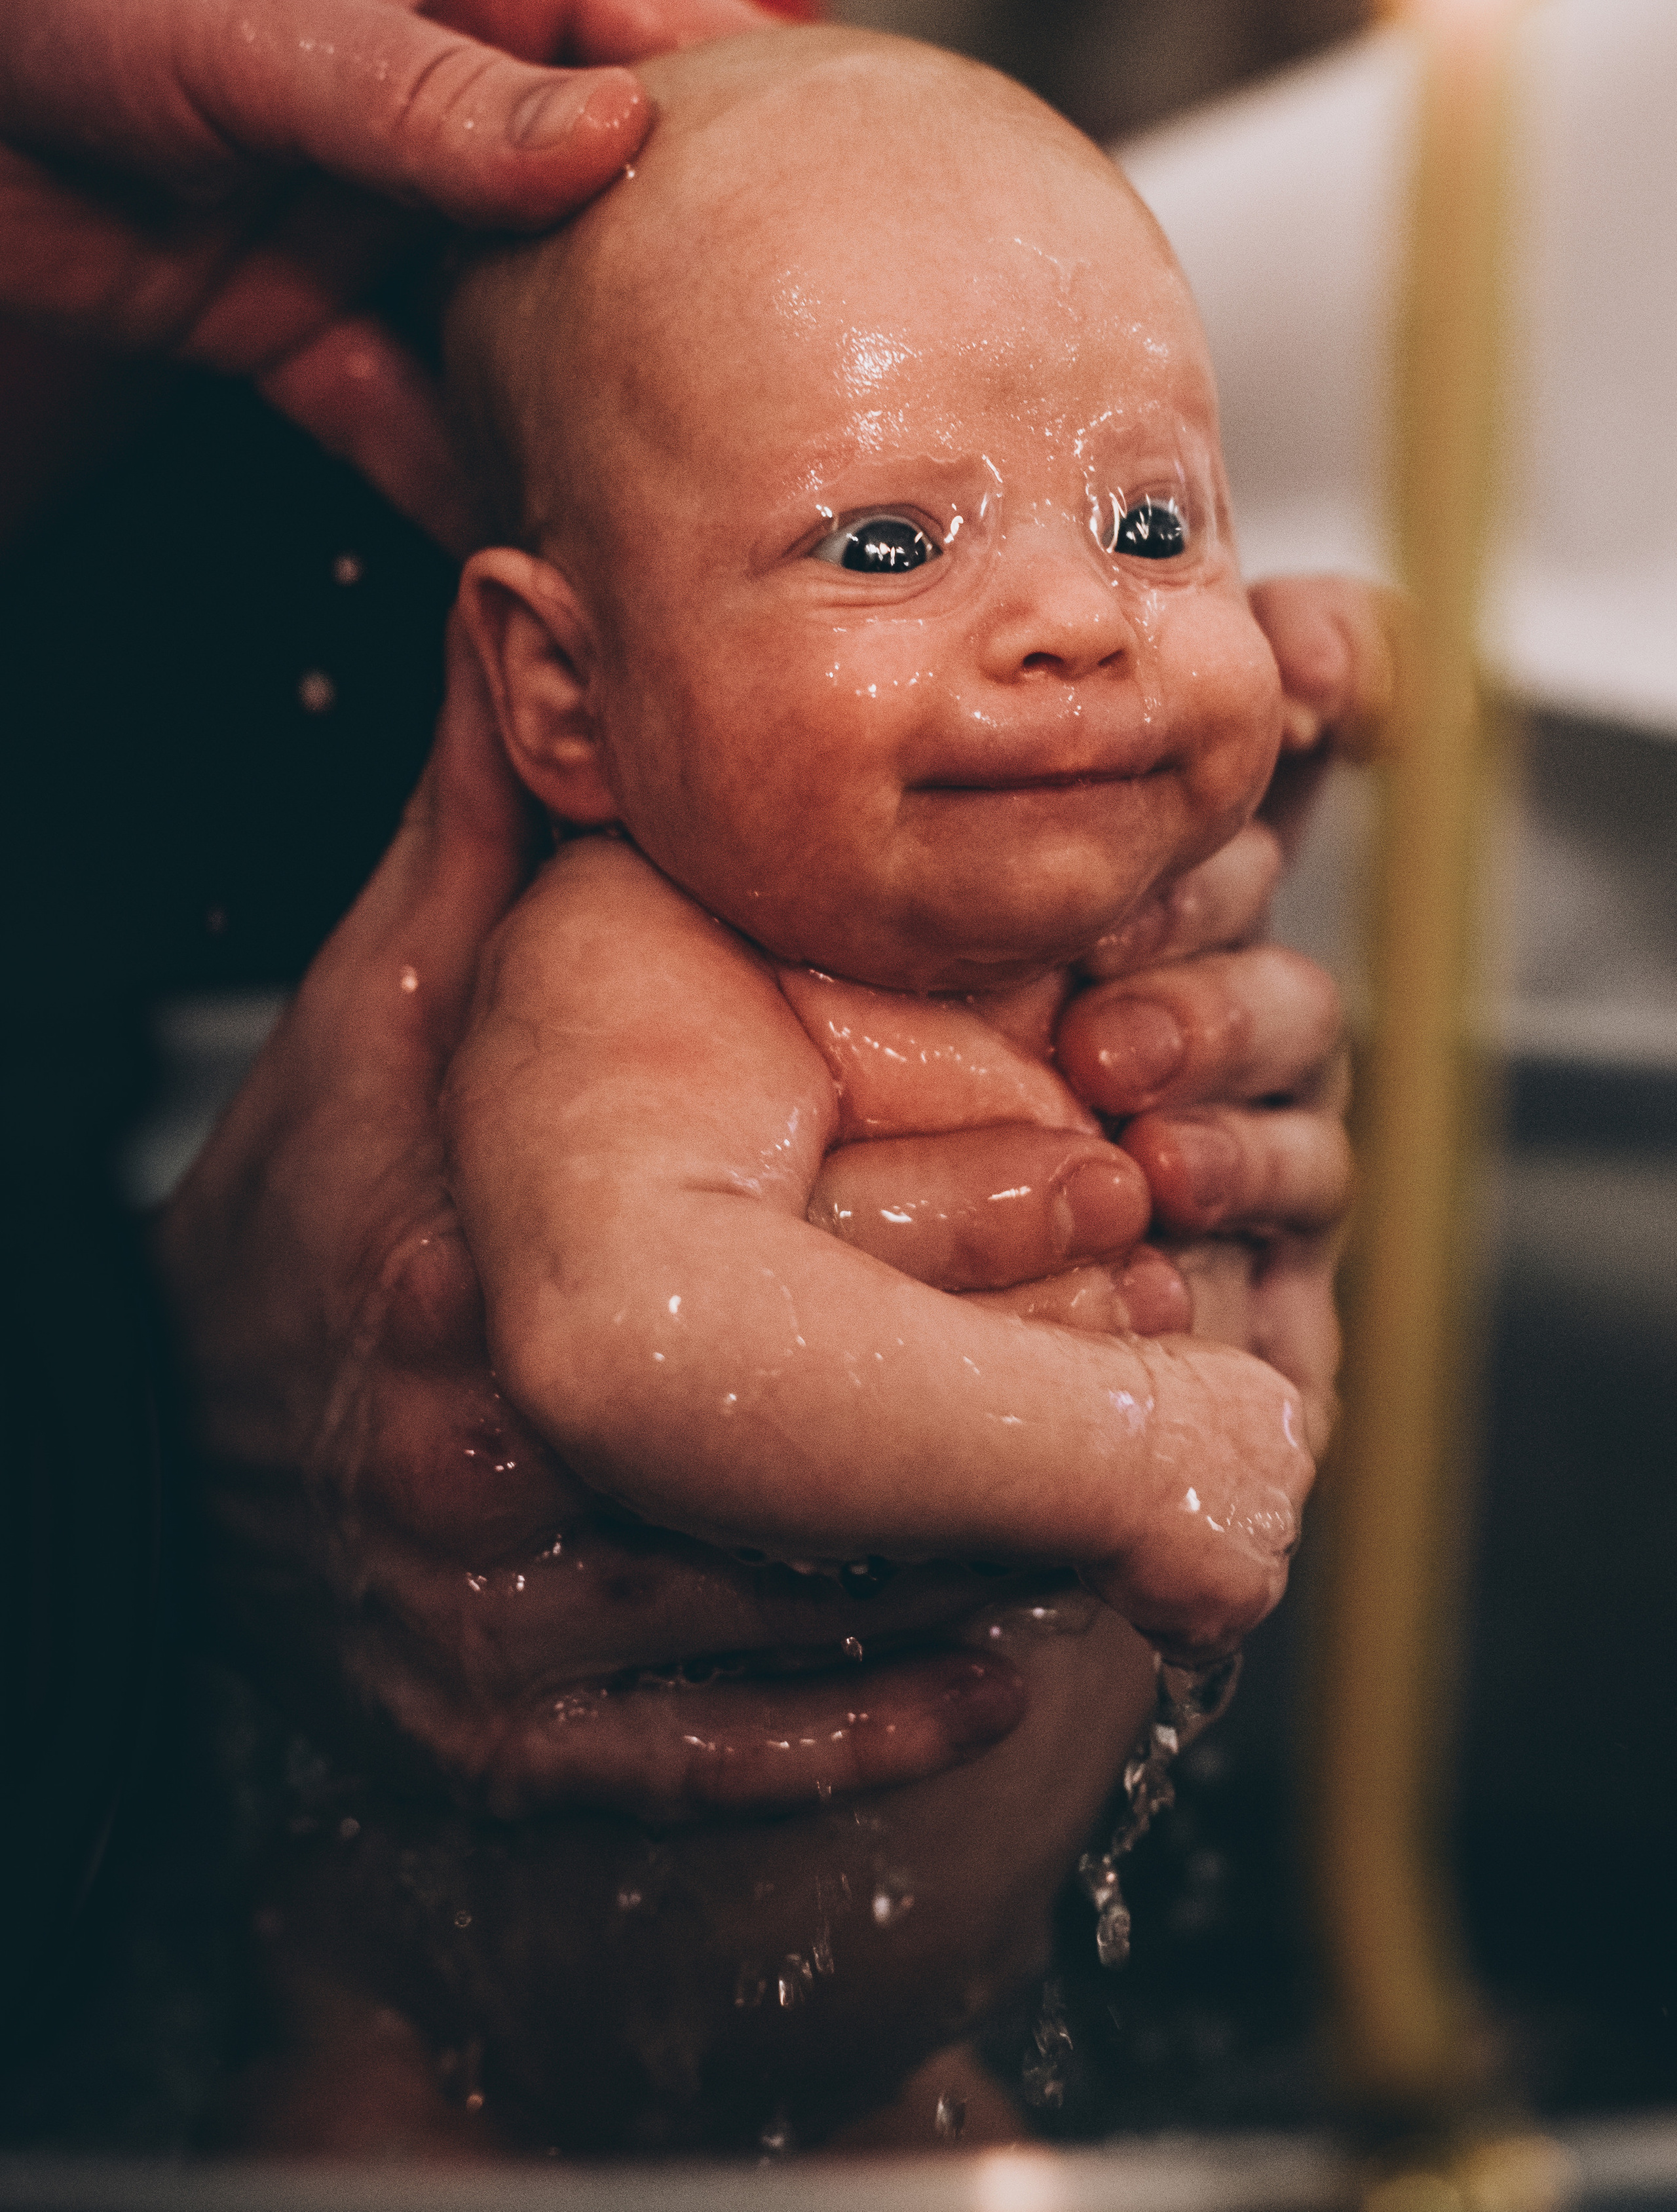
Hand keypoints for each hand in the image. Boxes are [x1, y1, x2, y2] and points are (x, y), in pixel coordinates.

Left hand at [0, 0, 764, 545]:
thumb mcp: (277, 6)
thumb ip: (447, 100)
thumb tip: (625, 147)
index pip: (668, 40)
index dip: (778, 123)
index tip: (885, 218)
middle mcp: (446, 104)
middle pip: (615, 216)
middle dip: (700, 308)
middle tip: (807, 412)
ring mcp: (373, 219)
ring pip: (518, 336)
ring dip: (585, 420)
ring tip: (692, 513)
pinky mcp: (289, 319)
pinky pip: (398, 414)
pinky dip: (454, 481)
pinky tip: (531, 555)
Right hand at [155, 577, 1385, 1800]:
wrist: (131, 1463)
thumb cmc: (284, 1223)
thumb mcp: (364, 1018)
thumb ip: (469, 832)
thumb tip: (514, 614)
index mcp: (486, 1278)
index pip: (789, 1271)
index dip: (978, 1227)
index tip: (1114, 1186)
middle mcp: (498, 1476)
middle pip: (829, 1463)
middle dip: (1022, 1409)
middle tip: (1176, 1351)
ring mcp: (497, 1635)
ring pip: (809, 1617)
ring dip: (985, 1565)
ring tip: (1126, 1510)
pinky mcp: (496, 1749)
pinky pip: (724, 1760)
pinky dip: (871, 1726)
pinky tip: (990, 1677)